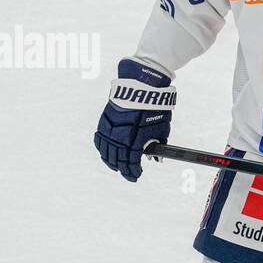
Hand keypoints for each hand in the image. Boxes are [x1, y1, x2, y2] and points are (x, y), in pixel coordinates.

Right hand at [94, 59, 176, 180]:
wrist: (140, 87)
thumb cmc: (154, 108)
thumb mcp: (162, 129)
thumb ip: (159, 145)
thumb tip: (157, 157)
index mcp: (134, 142)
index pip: (131, 164)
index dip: (133, 172)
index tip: (137, 175)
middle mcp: (119, 139)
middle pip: (118, 161)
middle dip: (123, 169)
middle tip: (129, 173)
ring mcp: (109, 131)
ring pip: (106, 153)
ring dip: (111, 161)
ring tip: (117, 166)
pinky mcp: (104, 123)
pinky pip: (100, 140)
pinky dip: (103, 149)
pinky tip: (106, 153)